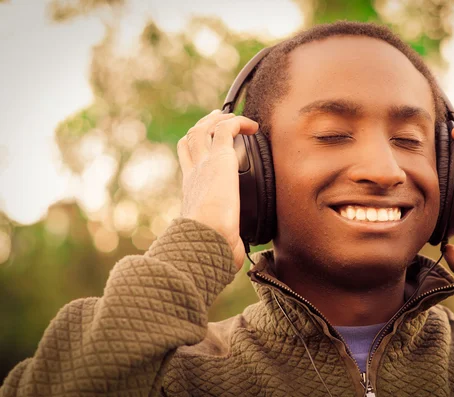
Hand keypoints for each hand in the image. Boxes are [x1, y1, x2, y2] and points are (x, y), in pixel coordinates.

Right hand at [177, 110, 258, 269]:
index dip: (195, 146)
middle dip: (204, 126)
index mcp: (192, 189)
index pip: (188, 160)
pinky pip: (226, 127)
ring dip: (220, 119)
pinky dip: (238, 121)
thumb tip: (240, 252)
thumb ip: (228, 238)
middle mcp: (194, 172)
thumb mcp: (218, 236)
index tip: (209, 143)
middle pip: (192, 138)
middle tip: (217, 119)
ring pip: (205, 128)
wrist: (206, 238)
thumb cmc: (211, 245)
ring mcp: (205, 163)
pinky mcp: (220, 157)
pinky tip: (251, 126)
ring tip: (234, 117)